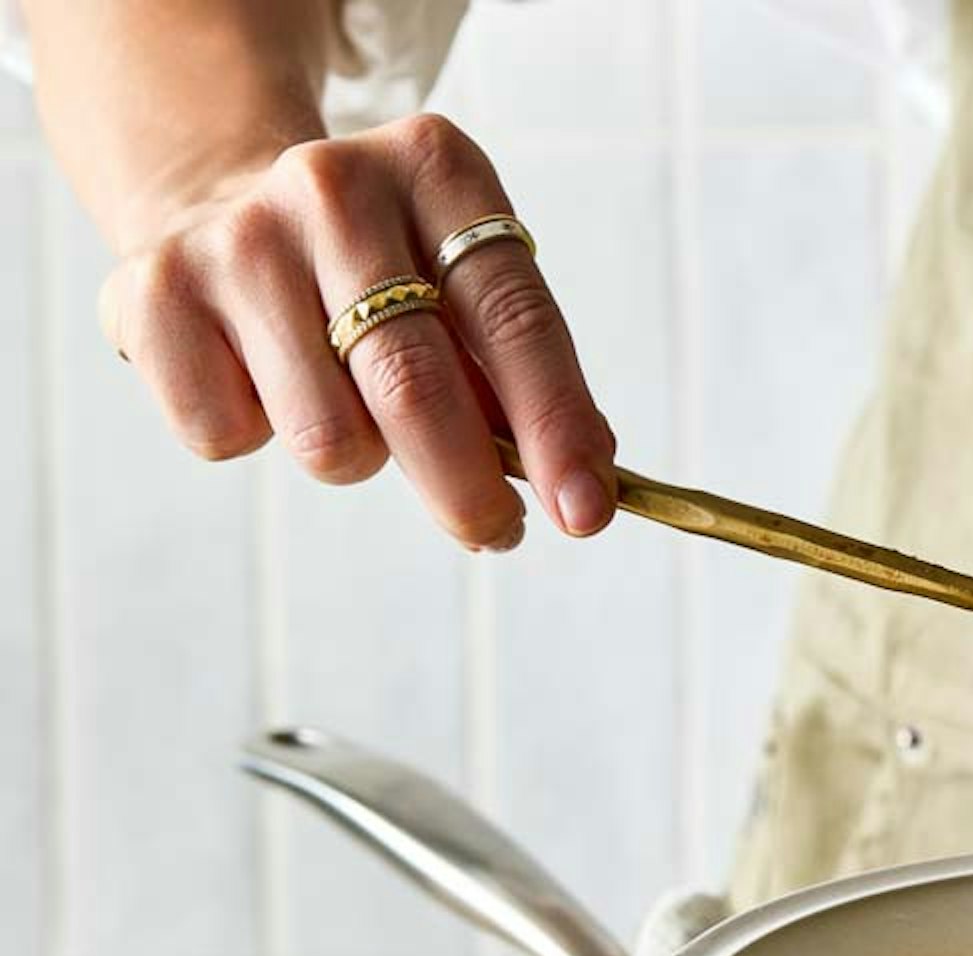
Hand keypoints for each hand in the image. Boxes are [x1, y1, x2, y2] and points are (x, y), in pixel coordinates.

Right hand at [98, 114, 615, 551]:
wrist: (223, 206)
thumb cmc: (383, 277)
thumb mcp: (467, 290)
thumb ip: (526, 381)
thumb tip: (585, 483)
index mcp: (436, 170)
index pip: (514, 318)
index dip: (555, 429)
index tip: (584, 515)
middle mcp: (331, 186)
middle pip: (415, 388)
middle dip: (469, 489)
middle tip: (497, 532)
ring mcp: (236, 236)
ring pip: (328, 437)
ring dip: (358, 458)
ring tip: (349, 407)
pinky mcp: (150, 293)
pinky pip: (229, 438)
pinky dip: (256, 438)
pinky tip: (260, 384)